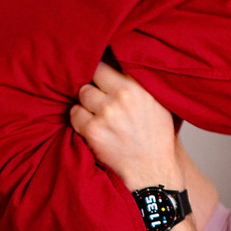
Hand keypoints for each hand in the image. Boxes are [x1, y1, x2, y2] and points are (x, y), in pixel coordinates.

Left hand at [70, 66, 184, 193]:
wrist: (152, 169)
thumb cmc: (155, 136)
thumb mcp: (156, 102)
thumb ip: (137, 82)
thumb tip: (117, 61)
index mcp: (137, 86)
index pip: (106, 64)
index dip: (101, 71)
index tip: (100, 78)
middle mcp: (121, 97)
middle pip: (92, 77)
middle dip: (94, 87)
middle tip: (101, 100)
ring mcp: (105, 113)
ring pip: (82, 94)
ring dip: (86, 104)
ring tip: (98, 115)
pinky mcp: (92, 130)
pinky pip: (74, 114)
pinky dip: (79, 120)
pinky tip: (93, 127)